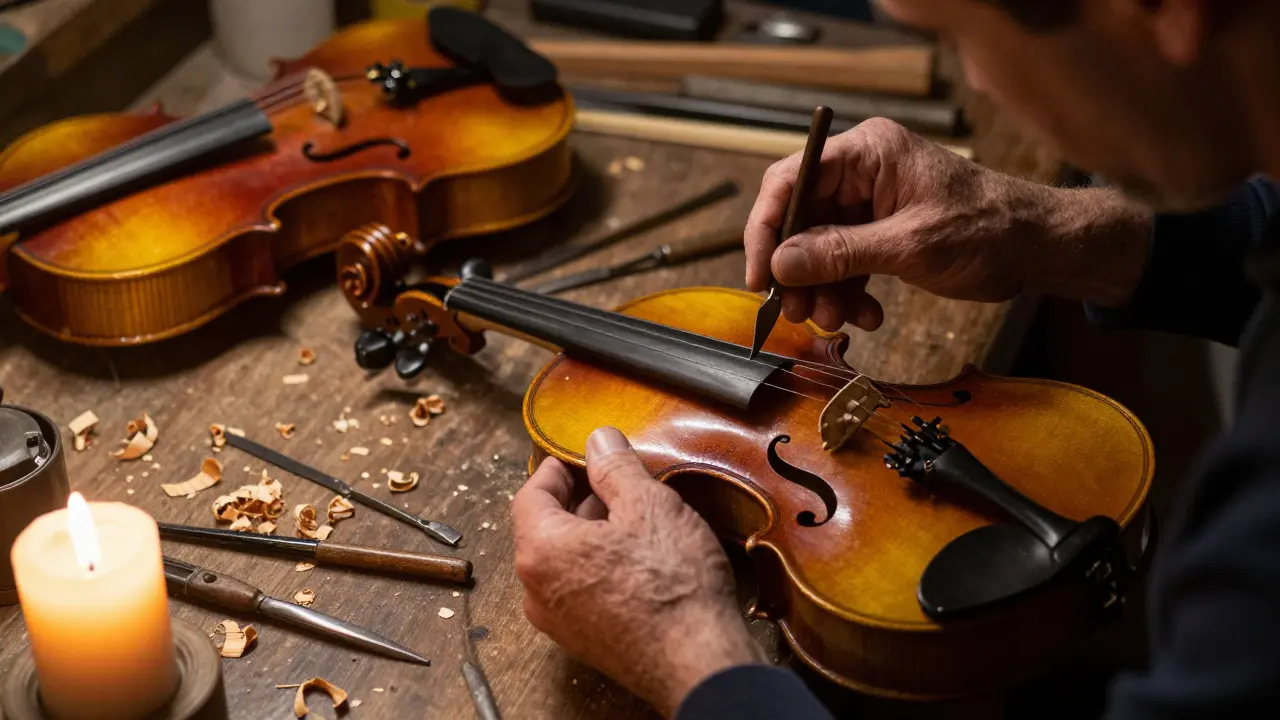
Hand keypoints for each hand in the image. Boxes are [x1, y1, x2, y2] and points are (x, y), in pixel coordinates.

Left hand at [511, 427, 764, 716]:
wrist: (698, 662)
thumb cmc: (672, 585)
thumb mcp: (648, 505)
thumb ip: (616, 467)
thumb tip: (599, 441)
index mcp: (541, 550)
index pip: (531, 494)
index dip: (557, 469)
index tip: (580, 456)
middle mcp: (537, 590)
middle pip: (545, 528)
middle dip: (578, 500)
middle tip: (614, 482)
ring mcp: (559, 622)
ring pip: (564, 561)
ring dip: (591, 534)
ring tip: (633, 518)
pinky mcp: (585, 641)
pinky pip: (580, 590)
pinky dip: (599, 566)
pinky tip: (639, 558)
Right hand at [744, 118, 1151, 331]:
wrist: (1038, 248)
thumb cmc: (989, 229)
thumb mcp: (910, 245)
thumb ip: (841, 252)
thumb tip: (782, 263)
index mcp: (868, 152)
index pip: (791, 180)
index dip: (767, 228)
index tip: (761, 275)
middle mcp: (863, 171)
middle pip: (800, 218)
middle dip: (798, 271)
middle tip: (798, 311)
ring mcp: (871, 201)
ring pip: (818, 247)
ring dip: (823, 289)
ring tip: (835, 320)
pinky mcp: (880, 230)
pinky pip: (844, 262)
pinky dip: (847, 292)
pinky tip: (864, 315)